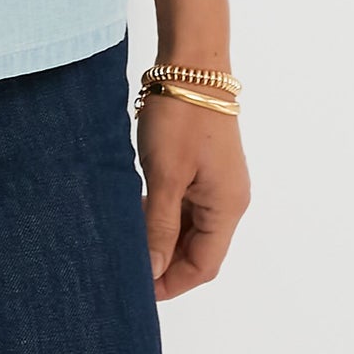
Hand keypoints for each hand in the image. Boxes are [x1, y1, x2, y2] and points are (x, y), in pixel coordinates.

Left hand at [136, 97, 250, 300]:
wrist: (191, 64)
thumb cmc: (180, 119)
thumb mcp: (165, 176)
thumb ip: (160, 227)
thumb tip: (154, 270)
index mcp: (227, 207)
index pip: (203, 266)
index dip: (172, 283)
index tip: (137, 289)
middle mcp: (228, 198)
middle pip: (198, 248)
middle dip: (165, 261)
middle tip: (126, 264)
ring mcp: (217, 180)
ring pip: (189, 225)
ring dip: (161, 235)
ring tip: (127, 238)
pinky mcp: (203, 164)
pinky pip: (185, 202)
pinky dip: (163, 211)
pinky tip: (135, 209)